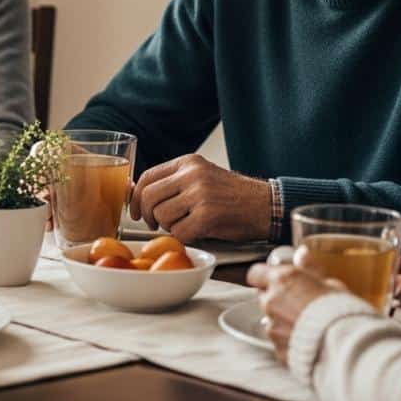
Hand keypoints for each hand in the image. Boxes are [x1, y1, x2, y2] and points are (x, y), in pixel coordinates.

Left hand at [129, 154, 270, 243]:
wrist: (266, 205)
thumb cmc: (231, 196)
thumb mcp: (201, 178)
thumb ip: (173, 182)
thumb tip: (133, 191)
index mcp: (188, 162)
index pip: (147, 176)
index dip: (135, 197)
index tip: (135, 212)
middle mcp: (192, 174)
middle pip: (148, 196)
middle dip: (147, 215)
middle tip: (155, 224)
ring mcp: (200, 194)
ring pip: (162, 215)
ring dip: (169, 227)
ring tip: (185, 225)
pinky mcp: (208, 215)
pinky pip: (179, 232)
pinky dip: (185, 237)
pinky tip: (198, 233)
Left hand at [247, 256, 347, 363]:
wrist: (348, 347)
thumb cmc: (343, 313)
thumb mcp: (331, 283)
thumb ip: (311, 268)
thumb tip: (301, 253)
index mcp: (282, 280)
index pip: (256, 273)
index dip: (264, 276)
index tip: (276, 278)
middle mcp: (271, 301)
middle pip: (263, 296)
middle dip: (276, 297)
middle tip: (298, 301)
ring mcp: (272, 326)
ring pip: (270, 318)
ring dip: (282, 318)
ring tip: (306, 323)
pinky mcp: (277, 347)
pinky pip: (278, 339)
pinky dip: (287, 337)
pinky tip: (306, 338)